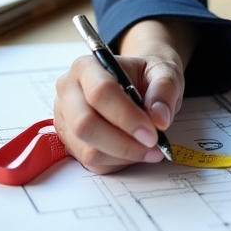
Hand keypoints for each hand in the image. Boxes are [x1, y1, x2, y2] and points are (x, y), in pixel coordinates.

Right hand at [53, 19, 195, 173]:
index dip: (126, 116)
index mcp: (86, 67)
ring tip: (151, 149)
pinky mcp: (71, 143)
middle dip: (123, 142)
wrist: (137, 82)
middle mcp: (68, 93)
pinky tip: (136, 150)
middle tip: (154, 145)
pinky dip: (119, 162)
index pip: (99, 93)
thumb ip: (165, 89)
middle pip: (85, 125)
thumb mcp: (164, 71)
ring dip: (124, 155)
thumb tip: (159, 118)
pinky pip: (93, 163)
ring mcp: (66, 120)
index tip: (153, 131)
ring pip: (88, 150)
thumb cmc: (146, 75)